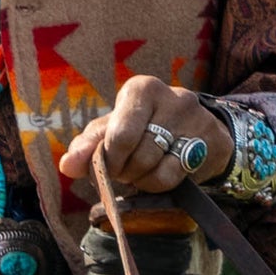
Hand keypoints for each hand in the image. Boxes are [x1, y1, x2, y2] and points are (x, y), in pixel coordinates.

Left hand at [55, 78, 228, 197]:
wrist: (196, 132)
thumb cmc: (144, 128)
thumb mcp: (113, 130)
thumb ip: (88, 146)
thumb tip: (67, 165)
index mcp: (141, 89)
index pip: (119, 133)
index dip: (108, 158)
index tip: (107, 165)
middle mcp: (170, 97)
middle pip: (135, 152)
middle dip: (123, 170)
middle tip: (124, 170)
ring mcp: (193, 120)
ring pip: (152, 166)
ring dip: (138, 179)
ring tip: (139, 171)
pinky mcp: (209, 142)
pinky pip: (171, 177)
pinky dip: (156, 185)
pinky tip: (157, 175)